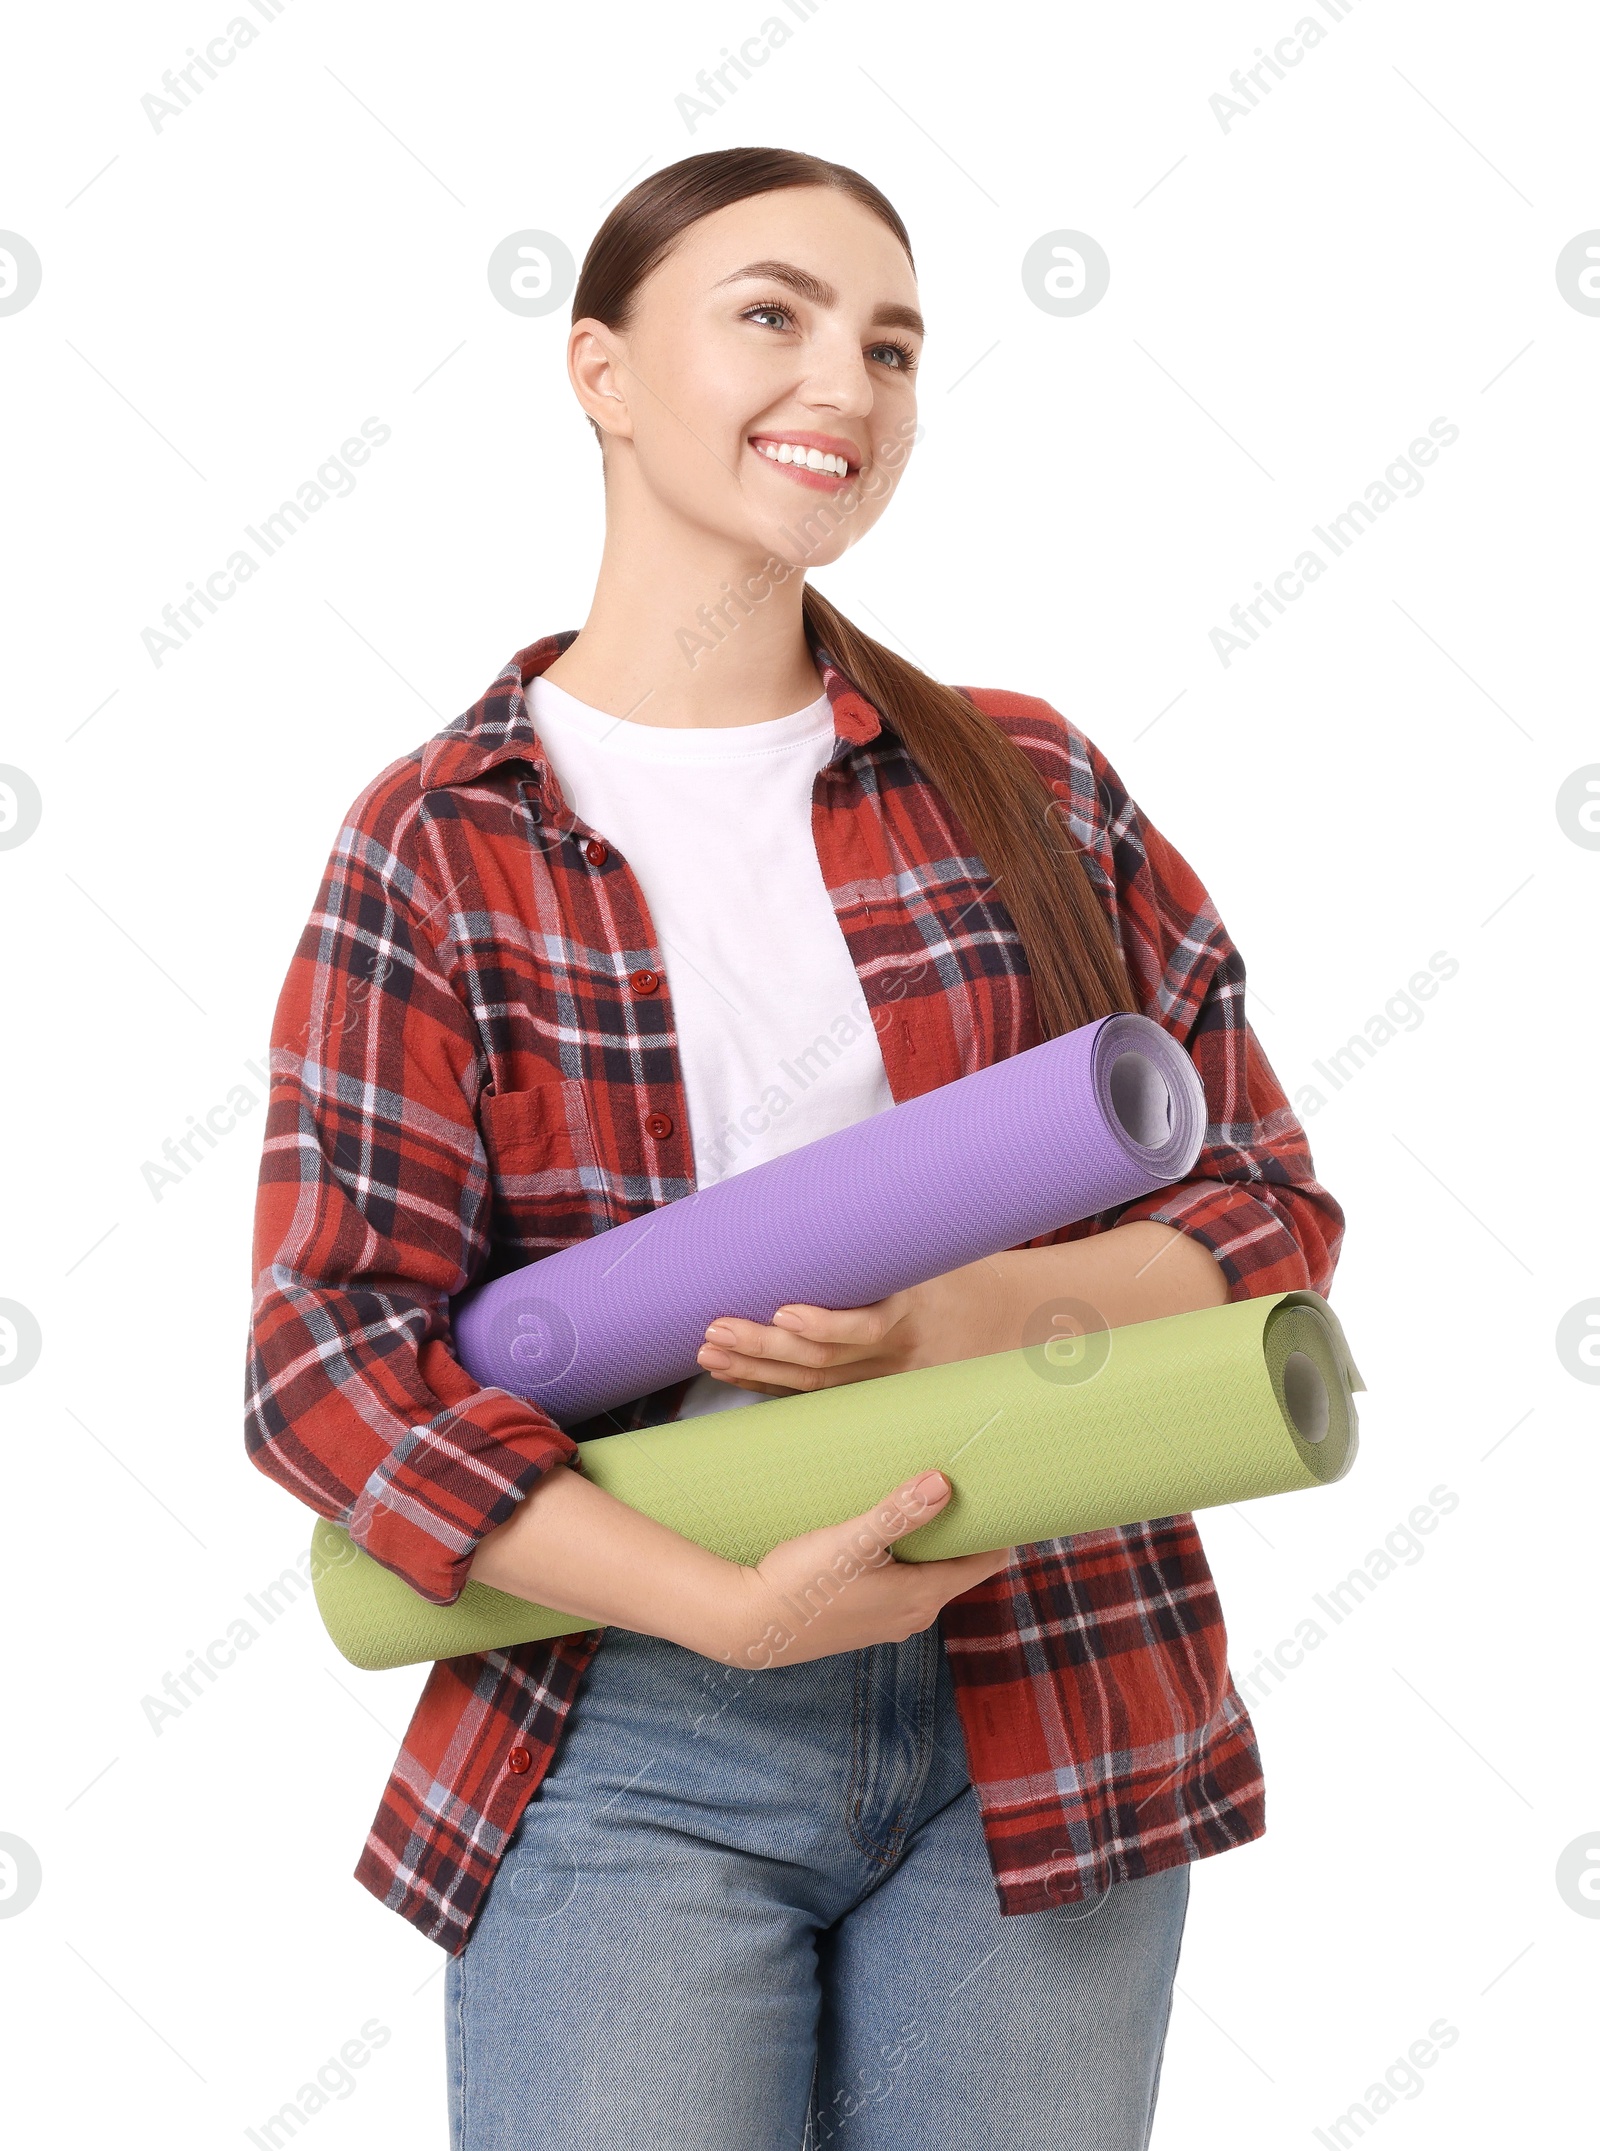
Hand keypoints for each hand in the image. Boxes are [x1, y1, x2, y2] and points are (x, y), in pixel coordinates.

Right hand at [693, 1469, 1015, 1669]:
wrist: (747, 1625)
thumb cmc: (800, 1584)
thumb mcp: (850, 1541)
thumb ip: (898, 1512)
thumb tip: (943, 1482)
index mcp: (922, 1597)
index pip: (985, 1562)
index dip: (998, 1528)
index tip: (1003, 1493)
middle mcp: (913, 1616)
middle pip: (959, 1567)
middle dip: (964, 1531)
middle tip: (965, 1484)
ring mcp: (887, 1622)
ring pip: (928, 1576)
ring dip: (931, 1544)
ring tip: (926, 1501)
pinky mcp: (862, 1620)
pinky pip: (902, 1585)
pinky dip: (906, 1559)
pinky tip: (885, 1534)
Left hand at [694, 1257, 1013, 1398]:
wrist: (1002, 1320)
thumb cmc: (953, 1270)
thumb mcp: (928, 1248)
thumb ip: (878, 1233)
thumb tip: (807, 1184)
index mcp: (914, 1306)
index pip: (867, 1326)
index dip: (824, 1324)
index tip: (783, 1310)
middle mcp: (898, 1350)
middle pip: (826, 1359)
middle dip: (764, 1346)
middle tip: (716, 1329)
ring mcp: (883, 1378)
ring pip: (813, 1383)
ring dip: (755, 1369)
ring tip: (709, 1353)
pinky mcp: (871, 1391)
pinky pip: (815, 1395)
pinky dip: (771, 1385)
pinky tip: (734, 1373)